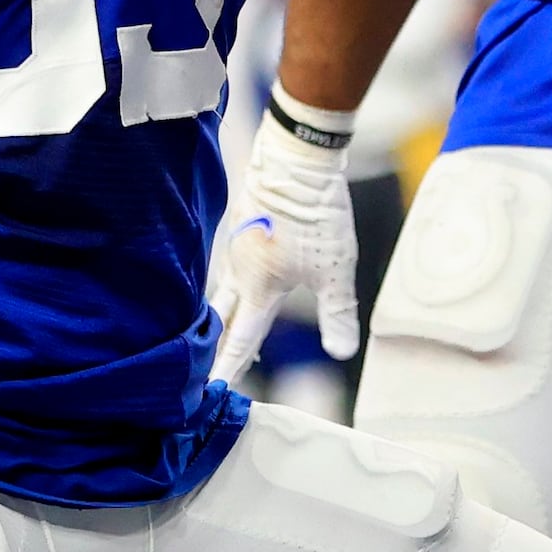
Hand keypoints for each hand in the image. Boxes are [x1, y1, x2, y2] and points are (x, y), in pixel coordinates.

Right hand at [205, 98, 363, 370]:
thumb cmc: (315, 215)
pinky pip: (228, 264)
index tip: (213, 392)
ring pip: (222, 290)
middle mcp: (240, 271)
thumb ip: (337, 313)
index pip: (241, 339)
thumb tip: (342, 353)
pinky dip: (230, 283)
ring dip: (221, 316)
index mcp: (259, 288)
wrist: (296, 159)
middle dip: (216, 347)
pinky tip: (239, 281)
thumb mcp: (335, 270)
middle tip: (209, 372)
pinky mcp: (240, 225)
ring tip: (222, 334)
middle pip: (222, 319)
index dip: (228, 368)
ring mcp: (236, 246)